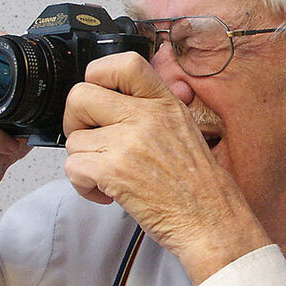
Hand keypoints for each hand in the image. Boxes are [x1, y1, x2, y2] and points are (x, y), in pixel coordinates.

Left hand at [62, 52, 270, 283]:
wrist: (212, 222)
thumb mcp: (185, 131)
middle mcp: (147, 117)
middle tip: (92, 142)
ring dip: (83, 163)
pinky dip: (83, 186)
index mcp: (165, 103)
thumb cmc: (200, 187)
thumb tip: (115, 102)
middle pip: (80, 95)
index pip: (124, 63)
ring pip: (74, 140)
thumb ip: (153, 111)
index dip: (98, 75)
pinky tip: (107, 194)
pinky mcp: (114, 171)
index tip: (99, 97)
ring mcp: (129, 142)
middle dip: (76, 121)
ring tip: (109, 178)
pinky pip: (73, 168)